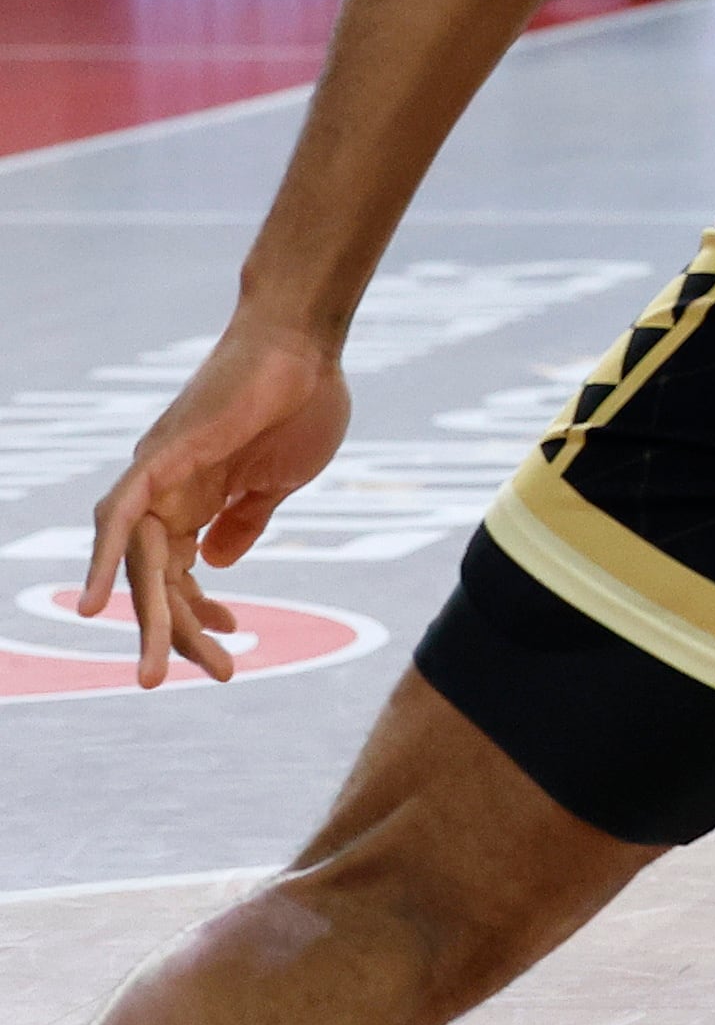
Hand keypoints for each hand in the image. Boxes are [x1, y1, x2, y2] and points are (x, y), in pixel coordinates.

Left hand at [83, 316, 351, 686]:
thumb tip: (219, 564)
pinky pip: (119, 516)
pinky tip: (97, 606)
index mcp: (197, 501)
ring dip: (147, 618)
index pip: (183, 575)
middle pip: (158, 579)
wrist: (307, 346)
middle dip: (174, 634)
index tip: (231, 650)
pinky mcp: (161, 458)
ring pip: (139, 562)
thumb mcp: (281, 480)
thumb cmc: (305, 401)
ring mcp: (157, 476)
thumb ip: (247, 521)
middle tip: (204, 678)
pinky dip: (105, 559)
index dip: (199, 617)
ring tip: (155, 671)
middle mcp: (165, 494)